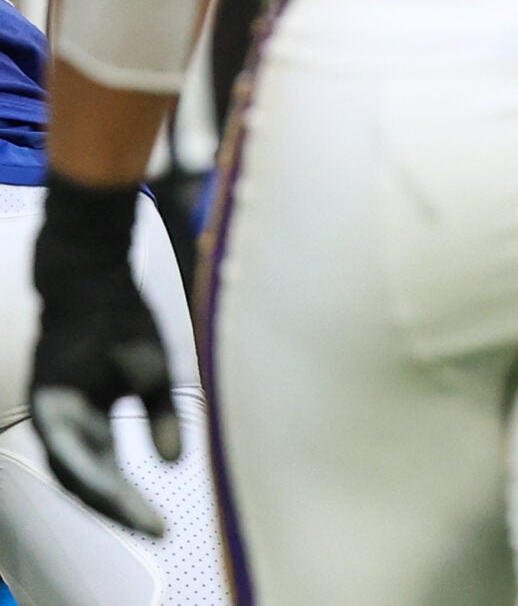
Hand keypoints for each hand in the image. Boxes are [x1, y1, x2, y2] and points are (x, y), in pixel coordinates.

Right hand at [29, 178, 177, 534]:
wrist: (84, 281)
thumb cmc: (119, 316)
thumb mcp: (151, 358)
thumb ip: (161, 410)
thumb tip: (174, 463)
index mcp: (60, 409)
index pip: (89, 473)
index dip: (121, 504)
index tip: (156, 525)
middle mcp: (50, 420)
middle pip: (79, 482)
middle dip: (116, 510)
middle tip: (159, 531)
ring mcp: (55, 417)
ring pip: (77, 474)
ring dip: (107, 499)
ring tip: (147, 521)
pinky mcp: (68, 412)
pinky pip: (82, 456)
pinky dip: (103, 477)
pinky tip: (129, 494)